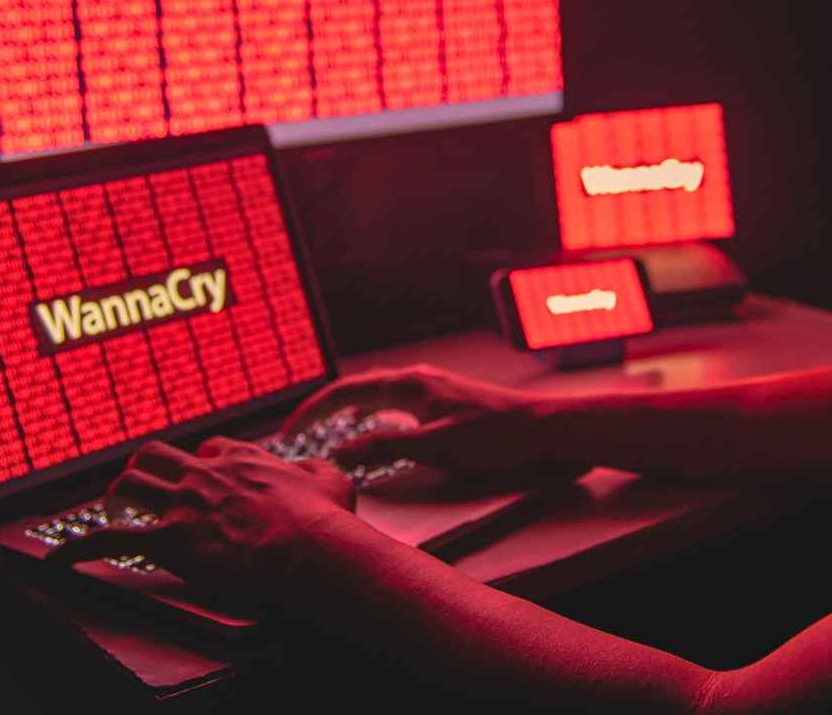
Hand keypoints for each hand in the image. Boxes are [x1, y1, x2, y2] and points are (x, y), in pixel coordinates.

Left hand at [48, 436, 355, 606]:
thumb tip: (312, 466)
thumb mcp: (333, 480)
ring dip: (119, 497)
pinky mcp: (168, 539)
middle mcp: (206, 473)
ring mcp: (184, 504)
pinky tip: (58, 560)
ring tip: (112, 511)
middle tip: (146, 488)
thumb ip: (317, 468)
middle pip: (158, 455)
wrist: (310, 550)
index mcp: (242, 458)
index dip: (204, 464)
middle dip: (148, 470)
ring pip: (131, 483)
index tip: (206, 481)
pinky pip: (110, 539)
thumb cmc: (326, 522)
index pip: (210, 449)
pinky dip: (79, 549)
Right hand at [282, 364, 589, 485]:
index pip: (346, 391)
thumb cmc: (495, 437)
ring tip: (325, 429)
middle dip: (323, 408)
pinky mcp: (443, 400)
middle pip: (356, 388)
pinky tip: (374, 428)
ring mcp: (431, 387)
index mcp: (410, 385)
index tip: (289, 431)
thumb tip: (340, 451)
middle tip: (298, 431)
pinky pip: (394, 402)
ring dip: (347, 410)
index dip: (313, 410)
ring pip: (375, 394)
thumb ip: (385, 447)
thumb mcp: (434, 447)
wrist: (542, 430)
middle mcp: (417, 379)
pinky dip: (372, 414)